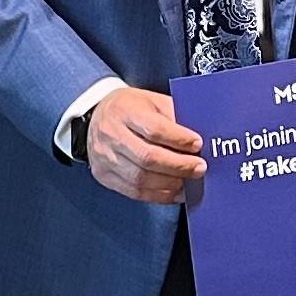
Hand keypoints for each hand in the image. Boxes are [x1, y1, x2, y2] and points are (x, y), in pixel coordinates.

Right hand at [85, 88, 205, 206]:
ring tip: (189, 180)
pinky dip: (158, 195)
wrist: (96, 116)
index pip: (154, 129)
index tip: (197, 144)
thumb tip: (197, 138)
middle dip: (179, 165)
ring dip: (170, 183)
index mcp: (124, 111)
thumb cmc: (128, 108)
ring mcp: (104, 157)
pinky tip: (174, 191)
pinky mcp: (104, 175)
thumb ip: (173, 115)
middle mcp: (111, 135)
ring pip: (141, 178)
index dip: (179, 139)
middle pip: (148, 157)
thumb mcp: (151, 101)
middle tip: (199, 167)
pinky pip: (134, 192)